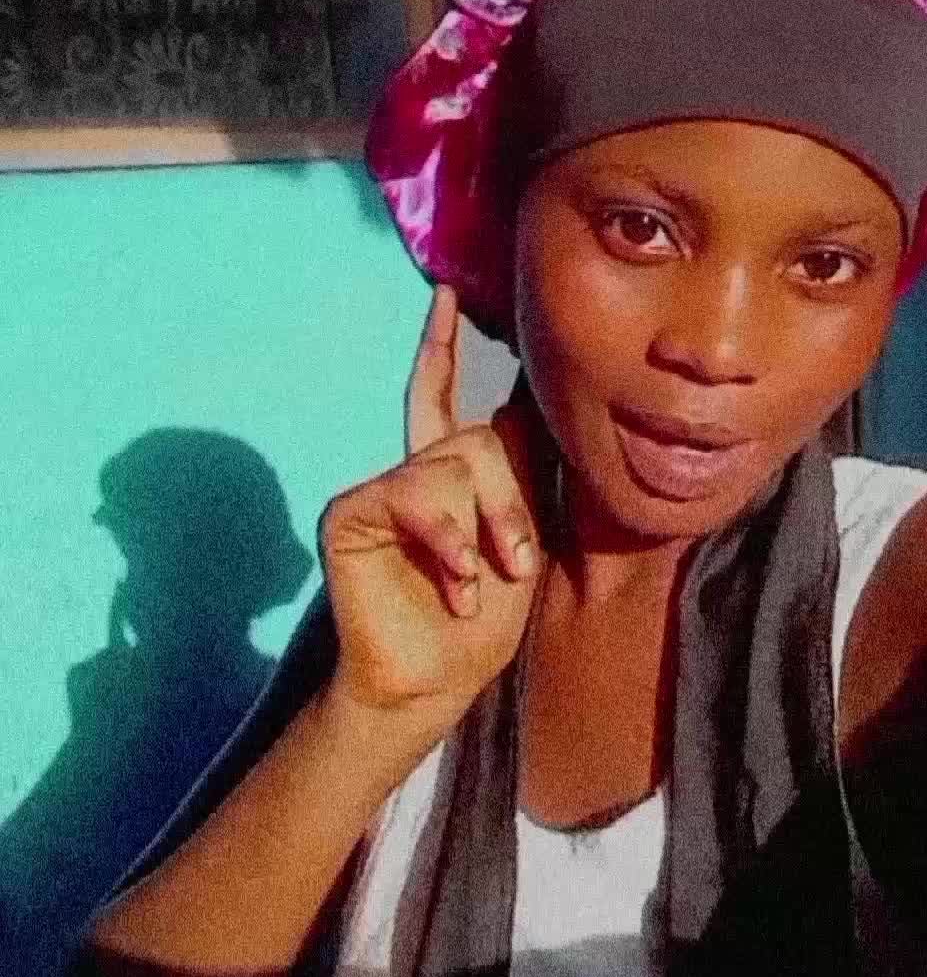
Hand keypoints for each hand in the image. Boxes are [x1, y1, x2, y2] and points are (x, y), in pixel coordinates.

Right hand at [316, 286, 549, 740]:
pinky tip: (456, 582)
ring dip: (486, 526)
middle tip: (519, 560)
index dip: (442, 344)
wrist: (431, 686)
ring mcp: (380, 489)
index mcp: (451, 474)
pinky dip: (447, 540)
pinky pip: (413, 494)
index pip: (444, 394)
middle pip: (478, 440)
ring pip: (456, 464)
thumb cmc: (479, 627)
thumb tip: (524, 401)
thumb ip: (523, 474)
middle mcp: (413, 473)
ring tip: (483, 579)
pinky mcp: (351, 511)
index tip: (447, 290)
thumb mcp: (522, 544)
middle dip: (512, 500)